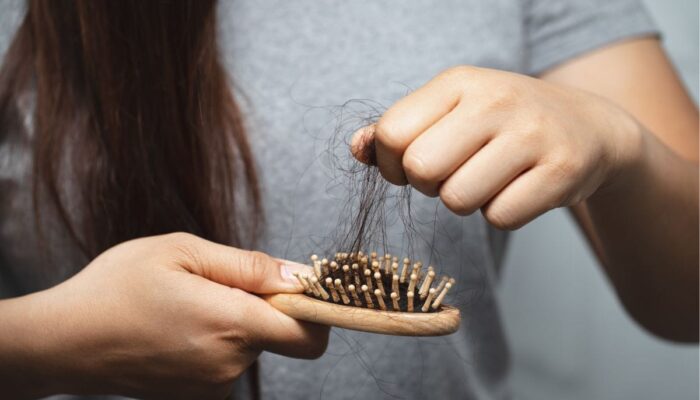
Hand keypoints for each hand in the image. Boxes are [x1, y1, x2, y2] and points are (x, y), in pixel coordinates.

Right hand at [5, 233, 326, 398]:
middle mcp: (229, 363)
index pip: (310, 333)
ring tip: (185, 306)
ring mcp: (212, 386)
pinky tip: (178, 328)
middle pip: (278, 334)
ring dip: (232, 323)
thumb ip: (249, 266)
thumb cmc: (117, 288)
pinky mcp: (197, 396)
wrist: (63, 341)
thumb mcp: (182, 252)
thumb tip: (298, 275)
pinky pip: (226, 361)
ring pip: (249, 346)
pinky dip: (215, 343)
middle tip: (214, 284)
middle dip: (261, 307)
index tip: (297, 288)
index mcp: (231, 323)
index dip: (315, 309)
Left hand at [352, 66, 641, 228]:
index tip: (413, 165)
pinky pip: (500, 218)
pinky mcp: (561, 170)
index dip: (392, 164)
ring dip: (465, 202)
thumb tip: (357, 148)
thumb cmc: (503, 123)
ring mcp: (532, 134)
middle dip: (429, 185)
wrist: (588, 127)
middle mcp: (495, 100)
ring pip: (458, 200)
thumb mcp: (450, 111)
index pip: (392, 134)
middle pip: (421, 170)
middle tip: (453, 174)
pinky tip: (518, 188)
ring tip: (489, 179)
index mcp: (458, 82)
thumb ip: (398, 129)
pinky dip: (502, 213)